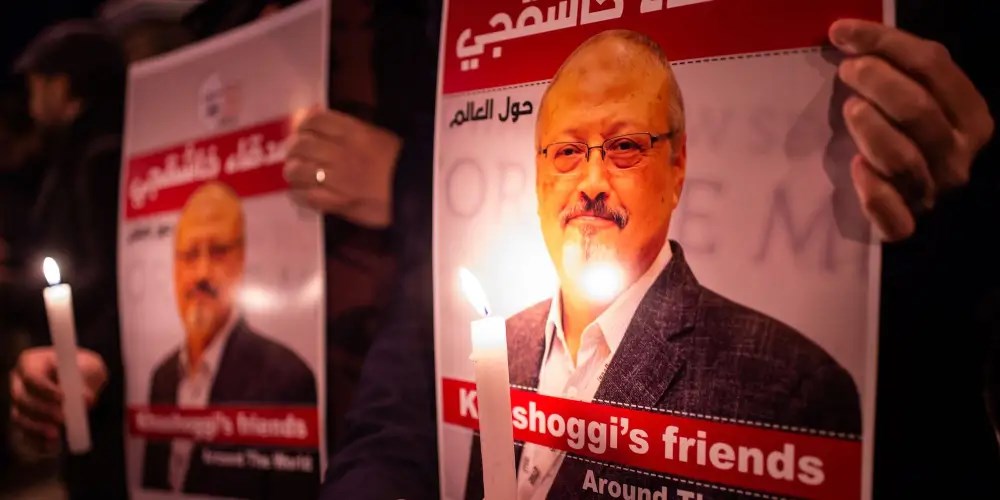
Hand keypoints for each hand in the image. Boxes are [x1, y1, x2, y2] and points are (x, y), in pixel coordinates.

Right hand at [9, 347, 106, 455]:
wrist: (81, 382)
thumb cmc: (82, 369)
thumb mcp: (89, 367)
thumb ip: (86, 379)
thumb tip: (85, 399)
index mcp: (31, 362)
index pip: (31, 376)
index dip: (45, 389)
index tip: (64, 398)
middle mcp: (19, 382)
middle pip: (21, 398)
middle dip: (42, 410)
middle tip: (63, 419)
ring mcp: (19, 402)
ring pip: (20, 416)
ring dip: (37, 427)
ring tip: (57, 435)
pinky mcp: (24, 421)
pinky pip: (24, 433)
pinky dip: (37, 441)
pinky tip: (52, 446)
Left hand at [284, 108, 401, 228]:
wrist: (420, 191)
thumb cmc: (403, 163)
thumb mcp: (377, 137)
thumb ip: (349, 131)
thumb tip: (319, 120)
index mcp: (353, 132)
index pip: (315, 121)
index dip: (302, 125)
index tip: (301, 131)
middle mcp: (341, 152)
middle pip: (301, 145)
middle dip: (292, 149)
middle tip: (294, 155)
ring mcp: (339, 179)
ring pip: (298, 170)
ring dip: (292, 172)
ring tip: (295, 175)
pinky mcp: (339, 202)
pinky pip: (307, 197)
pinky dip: (299, 195)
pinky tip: (300, 194)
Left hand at [830, 19, 993, 240]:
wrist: (904, 196)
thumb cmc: (898, 132)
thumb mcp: (909, 94)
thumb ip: (892, 63)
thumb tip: (845, 33)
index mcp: (971, 115)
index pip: (932, 66)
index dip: (885, 44)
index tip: (842, 34)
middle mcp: (959, 155)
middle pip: (918, 110)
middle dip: (878, 83)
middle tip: (848, 72)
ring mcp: (933, 191)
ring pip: (903, 159)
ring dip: (872, 129)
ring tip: (851, 109)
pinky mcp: (906, 225)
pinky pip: (895, 219)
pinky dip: (875, 195)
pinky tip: (856, 168)